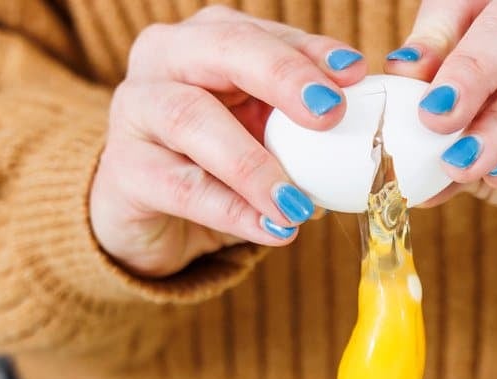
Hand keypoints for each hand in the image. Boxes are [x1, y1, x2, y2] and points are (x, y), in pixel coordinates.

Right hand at [90, 6, 366, 275]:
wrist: (151, 221)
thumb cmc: (217, 165)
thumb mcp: (265, 135)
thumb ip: (304, 125)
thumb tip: (375, 129)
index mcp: (204, 40)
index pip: (261, 32)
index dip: (309, 50)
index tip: (356, 72)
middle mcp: (164, 61)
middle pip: (221, 50)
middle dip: (280, 76)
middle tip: (328, 113)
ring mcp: (135, 112)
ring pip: (191, 119)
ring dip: (253, 163)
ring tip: (299, 203)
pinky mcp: (122, 171)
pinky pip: (180, 186)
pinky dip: (232, 210)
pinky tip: (273, 228)